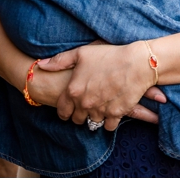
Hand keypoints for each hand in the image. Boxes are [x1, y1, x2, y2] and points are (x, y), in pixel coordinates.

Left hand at [37, 42, 165, 129]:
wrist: (137, 63)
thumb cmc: (109, 55)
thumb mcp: (82, 53)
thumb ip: (60, 61)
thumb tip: (42, 66)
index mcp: (73, 91)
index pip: (62, 111)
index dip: (65, 111)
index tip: (69, 109)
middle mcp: (84, 104)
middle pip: (76, 119)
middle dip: (80, 114)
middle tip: (86, 106)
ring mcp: (100, 110)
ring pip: (92, 123)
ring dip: (94, 117)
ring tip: (99, 108)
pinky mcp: (116, 114)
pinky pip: (107, 126)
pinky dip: (109, 121)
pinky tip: (111, 112)